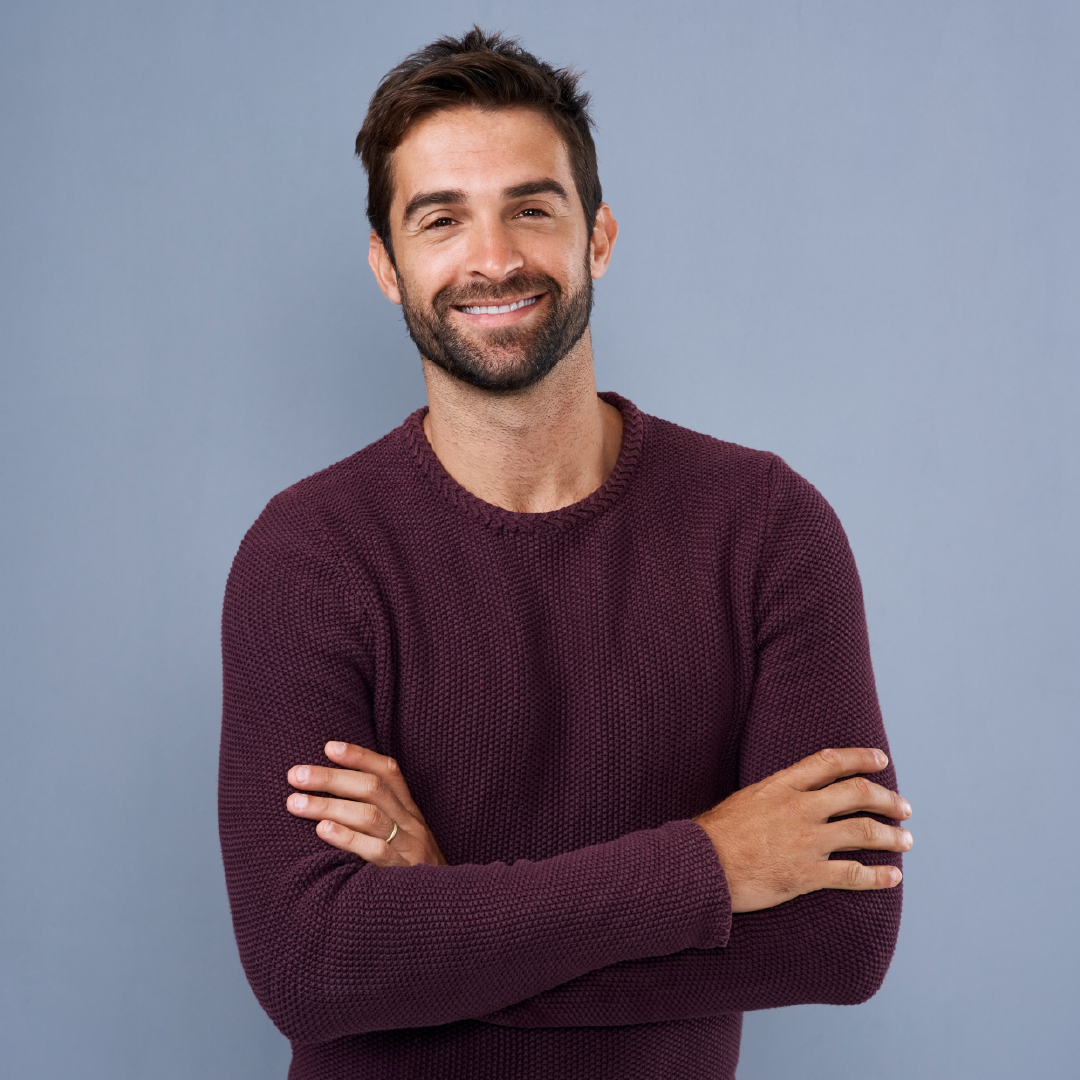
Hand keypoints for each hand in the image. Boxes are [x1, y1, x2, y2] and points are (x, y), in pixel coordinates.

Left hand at [287, 741, 446, 866]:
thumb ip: (379, 819)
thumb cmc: (413, 875)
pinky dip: (348, 838)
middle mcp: (412, 825)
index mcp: (410, 813)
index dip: (360, 756)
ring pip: (370, 816)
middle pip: (372, 789)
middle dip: (331, 778)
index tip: (328, 747)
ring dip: (329, 805)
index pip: (388, 773)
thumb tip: (331, 800)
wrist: (448, 911)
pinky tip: (323, 830)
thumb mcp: (404, 840)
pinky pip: (376, 851)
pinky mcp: (404, 875)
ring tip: (295, 803)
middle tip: (296, 775)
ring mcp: (410, 848)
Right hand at [694, 747, 910, 912]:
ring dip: (891, 836)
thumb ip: (775, 795)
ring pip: (863, 832)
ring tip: (906, 840)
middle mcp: (799, 808)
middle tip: (904, 807)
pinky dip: (877, 876)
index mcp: (782, 786)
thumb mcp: (746, 799)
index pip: (830, 762)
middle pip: (857, 794)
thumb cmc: (715, 834)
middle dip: (887, 799)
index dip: (860, 758)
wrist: (701, 865)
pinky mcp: (806, 874)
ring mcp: (805, 841)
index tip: (881, 760)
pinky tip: (892, 877)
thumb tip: (792, 795)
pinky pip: (852, 873)